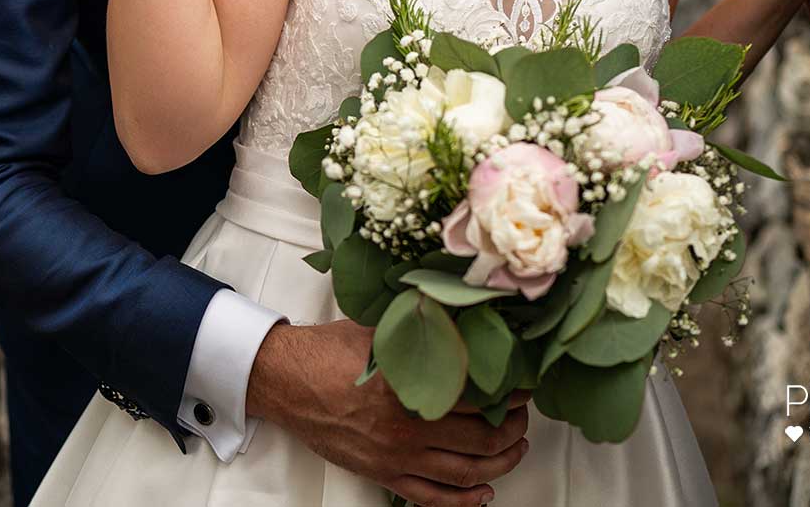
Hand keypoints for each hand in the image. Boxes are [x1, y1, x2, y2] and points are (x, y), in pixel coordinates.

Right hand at [248, 319, 529, 506]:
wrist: (286, 382)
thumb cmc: (329, 352)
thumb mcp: (381, 330)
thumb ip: (424, 331)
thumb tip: (467, 321)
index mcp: (408, 384)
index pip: (477, 395)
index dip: (509, 393)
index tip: (523, 385)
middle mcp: (406, 426)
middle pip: (480, 437)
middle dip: (512, 428)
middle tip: (522, 416)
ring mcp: (395, 455)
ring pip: (465, 471)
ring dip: (500, 462)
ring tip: (515, 448)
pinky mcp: (383, 474)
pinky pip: (432, 498)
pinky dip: (463, 501)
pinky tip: (483, 492)